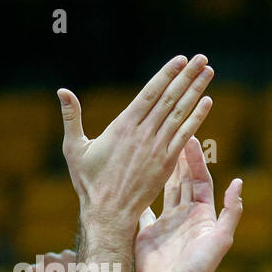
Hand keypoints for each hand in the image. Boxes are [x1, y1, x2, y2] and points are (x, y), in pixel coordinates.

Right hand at [58, 55, 214, 235]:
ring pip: (181, 113)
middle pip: (170, 98)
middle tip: (201, 57)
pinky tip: (207, 102)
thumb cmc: (89, 182)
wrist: (109, 213)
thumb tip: (63, 91)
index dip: (166, 75)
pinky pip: (185, 136)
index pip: (150, 93)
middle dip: (187, 76)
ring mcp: (158, 148)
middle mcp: (144, 134)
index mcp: (123, 126)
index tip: (180, 60)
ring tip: (208, 72)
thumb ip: (71, 118)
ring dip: (196, 91)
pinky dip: (197, 118)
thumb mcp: (74, 148)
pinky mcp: (167, 163)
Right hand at [136, 137, 242, 271]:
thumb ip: (231, 212)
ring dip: (159, 169)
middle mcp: (184, 216)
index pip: (200, 180)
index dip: (196, 159)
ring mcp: (165, 223)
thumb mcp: (221, 240)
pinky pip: (141, 208)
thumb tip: (238, 183)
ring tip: (152, 147)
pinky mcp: (146, 232)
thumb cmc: (200, 269)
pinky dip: (138, 193)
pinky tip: (131, 177)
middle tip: (169, 133)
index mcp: (203, 215)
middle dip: (176, 157)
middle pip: (181, 180)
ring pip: (162, 189)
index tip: (190, 137)